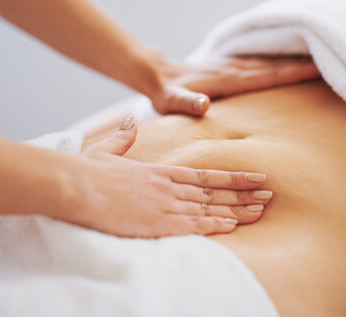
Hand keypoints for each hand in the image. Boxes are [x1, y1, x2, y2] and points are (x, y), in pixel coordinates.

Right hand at [66, 117, 272, 237]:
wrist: (76, 186)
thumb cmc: (88, 172)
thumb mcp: (107, 151)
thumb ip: (124, 138)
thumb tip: (130, 121)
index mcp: (161, 171)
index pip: (205, 174)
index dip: (233, 177)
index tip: (255, 176)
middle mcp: (169, 187)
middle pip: (215, 192)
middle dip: (244, 193)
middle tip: (270, 194)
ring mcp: (166, 204)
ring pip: (210, 207)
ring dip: (238, 209)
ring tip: (262, 210)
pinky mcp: (157, 223)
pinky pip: (193, 225)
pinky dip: (216, 225)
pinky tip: (234, 225)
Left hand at [148, 54, 319, 115]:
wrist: (157, 74)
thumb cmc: (166, 93)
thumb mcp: (172, 101)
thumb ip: (187, 104)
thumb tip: (204, 104)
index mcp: (228, 80)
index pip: (266, 75)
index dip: (291, 73)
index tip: (316, 69)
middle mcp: (233, 70)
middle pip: (274, 66)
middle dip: (300, 65)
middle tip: (329, 64)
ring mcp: (231, 67)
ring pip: (268, 63)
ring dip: (291, 62)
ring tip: (315, 64)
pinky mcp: (227, 67)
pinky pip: (258, 64)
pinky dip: (275, 63)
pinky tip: (283, 65)